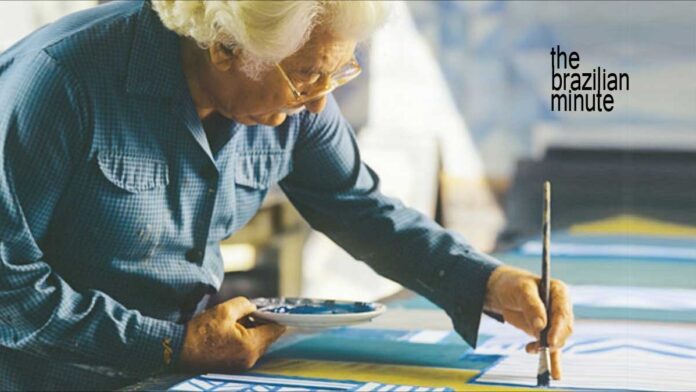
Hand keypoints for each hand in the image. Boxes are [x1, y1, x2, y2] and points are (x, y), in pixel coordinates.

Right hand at [179, 296, 285, 370]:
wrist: (178, 351)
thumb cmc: (200, 332)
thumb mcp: (225, 310)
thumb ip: (246, 305)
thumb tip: (255, 308)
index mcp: (251, 345)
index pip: (276, 330)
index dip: (277, 317)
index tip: (275, 308)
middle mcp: (250, 358)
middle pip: (268, 337)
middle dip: (263, 323)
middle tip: (252, 311)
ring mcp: (243, 364)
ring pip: (258, 343)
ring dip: (254, 331)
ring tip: (239, 320)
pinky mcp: (234, 366)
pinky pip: (248, 349)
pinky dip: (246, 339)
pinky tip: (233, 330)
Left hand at [484, 265, 572, 379]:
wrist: (502, 291)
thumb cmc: (513, 285)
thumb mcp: (520, 290)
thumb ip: (531, 305)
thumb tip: (541, 325)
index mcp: (559, 292)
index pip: (563, 312)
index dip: (558, 328)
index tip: (550, 341)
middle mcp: (561, 308)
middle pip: (564, 329)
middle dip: (553, 340)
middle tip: (540, 347)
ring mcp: (554, 322)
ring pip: (558, 340)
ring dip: (547, 348)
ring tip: (531, 349)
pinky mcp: (546, 334)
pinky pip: (552, 349)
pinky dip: (553, 360)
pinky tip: (554, 373)